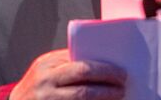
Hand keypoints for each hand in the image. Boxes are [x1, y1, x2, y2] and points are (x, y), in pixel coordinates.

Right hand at [10, 49, 126, 99]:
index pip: (80, 64)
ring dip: (104, 96)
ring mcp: (47, 99)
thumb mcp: (46, 70)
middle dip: (106, 79)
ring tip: (118, 95)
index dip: (103, 68)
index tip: (119, 71)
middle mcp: (45, 82)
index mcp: (47, 65)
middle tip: (122, 82)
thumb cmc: (38, 86)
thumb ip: (67, 65)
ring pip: (82, 97)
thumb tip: (102, 63)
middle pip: (82, 78)